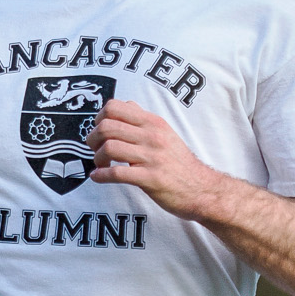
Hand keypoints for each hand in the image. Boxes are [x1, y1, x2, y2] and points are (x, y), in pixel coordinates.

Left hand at [87, 100, 219, 216]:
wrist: (201, 188)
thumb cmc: (179, 163)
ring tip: (100, 165)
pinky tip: (97, 177)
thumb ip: (144, 121)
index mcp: (153, 122)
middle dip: (93, 139)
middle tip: (95, 149)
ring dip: (97, 158)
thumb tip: (125, 106)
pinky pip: (117, 173)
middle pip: (107, 126)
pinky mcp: (150, 179)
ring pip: (110, 147)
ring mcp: (152, 157)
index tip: (99, 131)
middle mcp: (152, 136)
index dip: (99, 118)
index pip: (114, 107)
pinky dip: (101, 176)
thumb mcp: (165, 133)